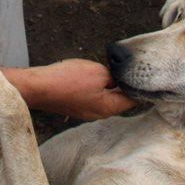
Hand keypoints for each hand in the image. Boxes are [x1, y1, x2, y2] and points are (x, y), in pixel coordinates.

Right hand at [8, 58, 136, 119]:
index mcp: (109, 108)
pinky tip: (88, 76)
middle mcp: (99, 114)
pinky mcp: (75, 107)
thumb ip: (114, 77)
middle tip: (127, 70)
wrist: (39, 87)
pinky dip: (94, 87)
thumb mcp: (99, 72)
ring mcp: (85, 112)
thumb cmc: (68, 80)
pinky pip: (91, 97)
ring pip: (104, 98)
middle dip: (122, 85)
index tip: (144, 76)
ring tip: (106, 70)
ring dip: (107, 85)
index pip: (133, 100)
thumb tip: (119, 80)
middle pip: (118, 100)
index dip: (139, 87)